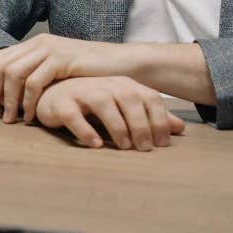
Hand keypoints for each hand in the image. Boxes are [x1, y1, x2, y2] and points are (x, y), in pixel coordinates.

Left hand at [0, 34, 129, 122]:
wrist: (122, 63)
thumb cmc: (92, 73)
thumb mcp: (60, 72)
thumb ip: (39, 76)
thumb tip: (14, 94)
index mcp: (35, 44)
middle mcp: (39, 42)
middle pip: (1, 66)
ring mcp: (50, 49)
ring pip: (14, 74)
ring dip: (9, 100)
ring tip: (11, 120)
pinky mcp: (61, 59)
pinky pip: (34, 81)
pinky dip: (28, 101)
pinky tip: (32, 115)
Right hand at [34, 77, 185, 150]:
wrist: (52, 95)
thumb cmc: (93, 104)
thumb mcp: (124, 108)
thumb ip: (151, 117)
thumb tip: (180, 129)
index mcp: (124, 84)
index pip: (149, 96)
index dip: (159, 119)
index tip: (162, 144)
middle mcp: (105, 84)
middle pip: (129, 98)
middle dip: (140, 125)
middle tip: (144, 149)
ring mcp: (82, 91)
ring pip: (104, 104)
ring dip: (117, 126)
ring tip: (124, 147)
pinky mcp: (62, 103)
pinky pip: (74, 115)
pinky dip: (85, 130)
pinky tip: (95, 145)